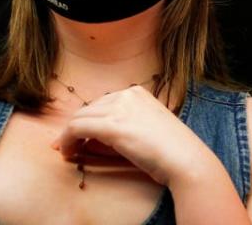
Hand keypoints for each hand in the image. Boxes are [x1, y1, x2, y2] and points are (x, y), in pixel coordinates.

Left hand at [51, 85, 212, 186]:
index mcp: (137, 93)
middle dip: (75, 128)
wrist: (184, 158)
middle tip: (67, 146)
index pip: (102, 104)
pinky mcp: (111, 125)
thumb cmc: (169, 150)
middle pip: (88, 109)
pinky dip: (66, 141)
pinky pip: (76, 128)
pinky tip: (68, 153)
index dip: (87, 120)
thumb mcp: (144, 130)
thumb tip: (88, 139)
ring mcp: (119, 108)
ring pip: (79, 117)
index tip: (78, 136)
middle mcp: (127, 95)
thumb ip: (120, 127)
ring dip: (68, 135)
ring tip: (68, 152)